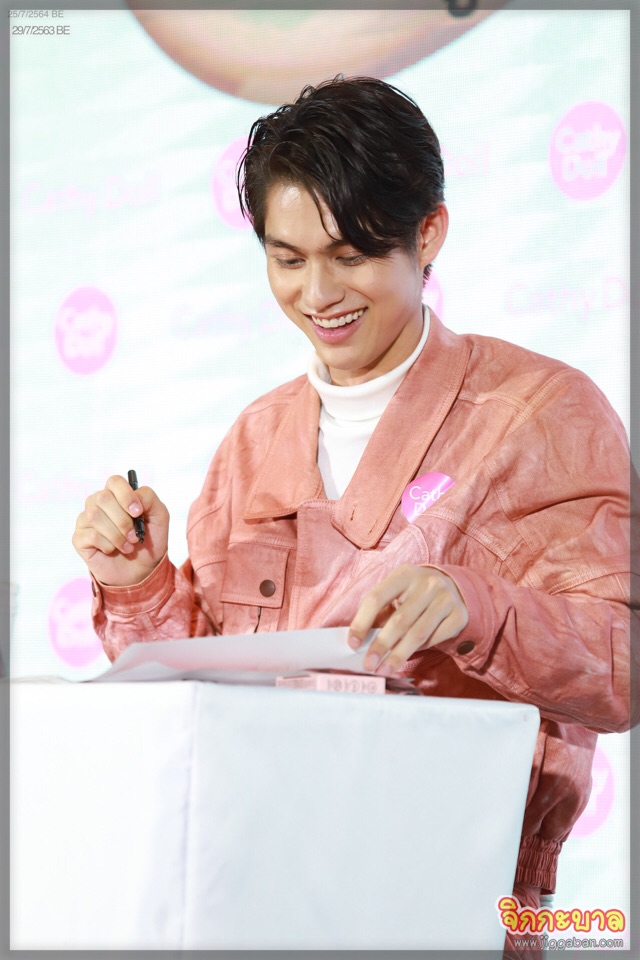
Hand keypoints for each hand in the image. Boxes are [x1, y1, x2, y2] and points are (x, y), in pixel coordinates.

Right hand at [72, 475, 168, 586]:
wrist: (142, 569)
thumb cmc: (149, 539)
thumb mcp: (159, 517)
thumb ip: (150, 499)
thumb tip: (135, 496)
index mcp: (117, 495)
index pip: (114, 481)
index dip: (126, 495)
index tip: (138, 512)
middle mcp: (97, 503)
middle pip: (103, 497)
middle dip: (123, 520)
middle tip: (135, 536)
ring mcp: (86, 520)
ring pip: (94, 515)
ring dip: (116, 534)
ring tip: (128, 546)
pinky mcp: (79, 538)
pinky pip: (90, 535)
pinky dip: (108, 545)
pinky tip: (113, 550)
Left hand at [347, 564, 467, 675]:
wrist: (454, 587)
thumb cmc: (415, 593)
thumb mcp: (397, 593)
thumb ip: (381, 612)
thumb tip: (360, 642)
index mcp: (404, 574)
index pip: (377, 598)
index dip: (362, 622)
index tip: (353, 644)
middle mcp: (427, 584)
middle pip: (399, 620)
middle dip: (381, 646)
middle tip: (369, 665)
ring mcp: (446, 598)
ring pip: (418, 634)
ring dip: (398, 655)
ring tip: (384, 669)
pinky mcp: (459, 615)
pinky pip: (435, 638)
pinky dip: (420, 649)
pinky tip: (408, 655)